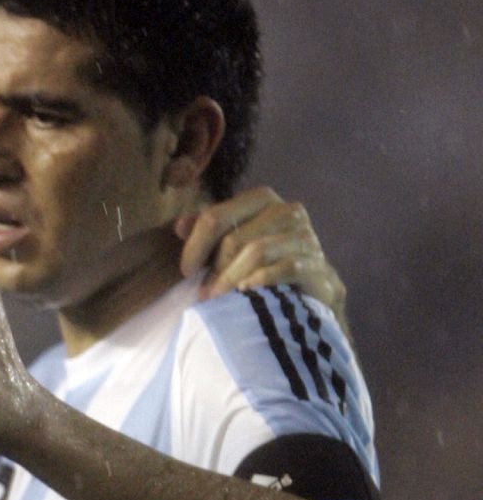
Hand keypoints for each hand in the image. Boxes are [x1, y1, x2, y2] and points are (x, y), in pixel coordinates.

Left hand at [175, 186, 346, 320]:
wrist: (309, 294)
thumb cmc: (262, 265)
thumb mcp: (231, 245)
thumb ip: (208, 232)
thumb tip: (179, 226)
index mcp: (263, 201)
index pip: (217, 215)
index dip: (196, 244)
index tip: (186, 270)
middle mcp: (289, 212)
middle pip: (235, 238)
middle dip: (215, 268)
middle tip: (205, 292)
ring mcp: (307, 238)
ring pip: (257, 251)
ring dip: (232, 279)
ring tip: (219, 298)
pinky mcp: (319, 265)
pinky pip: (286, 267)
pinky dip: (261, 279)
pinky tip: (247, 291)